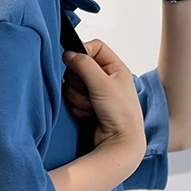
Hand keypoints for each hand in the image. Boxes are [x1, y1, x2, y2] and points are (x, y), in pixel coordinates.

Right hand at [63, 40, 146, 166]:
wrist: (121, 143)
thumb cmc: (121, 114)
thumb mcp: (103, 84)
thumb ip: (84, 65)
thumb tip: (68, 53)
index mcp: (115, 68)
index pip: (94, 48)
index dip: (82, 53)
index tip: (72, 61)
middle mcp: (105, 79)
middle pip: (78, 68)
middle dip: (78, 83)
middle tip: (88, 92)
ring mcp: (95, 94)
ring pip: (73, 87)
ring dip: (78, 98)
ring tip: (92, 108)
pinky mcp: (87, 107)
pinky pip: (72, 102)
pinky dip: (78, 109)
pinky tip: (89, 116)